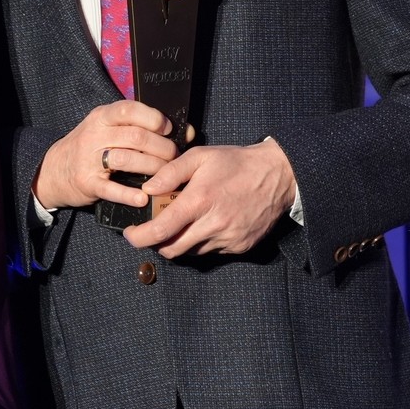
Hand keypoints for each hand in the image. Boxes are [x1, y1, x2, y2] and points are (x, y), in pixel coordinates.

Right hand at [33, 100, 177, 210]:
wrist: (53, 171)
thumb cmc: (91, 148)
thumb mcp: (108, 130)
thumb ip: (141, 128)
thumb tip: (187, 131)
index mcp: (101, 117)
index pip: (129, 110)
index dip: (154, 119)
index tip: (169, 130)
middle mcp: (94, 134)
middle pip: (136, 137)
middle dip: (163, 148)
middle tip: (173, 158)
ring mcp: (88, 158)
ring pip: (128, 160)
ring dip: (153, 168)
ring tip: (165, 176)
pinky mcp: (87, 182)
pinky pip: (111, 189)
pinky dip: (130, 194)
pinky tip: (144, 197)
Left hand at [124, 139, 296, 257]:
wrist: (279, 175)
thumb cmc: (235, 163)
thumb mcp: (199, 156)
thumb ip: (170, 172)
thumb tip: (147, 189)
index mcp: (200, 201)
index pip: (161, 230)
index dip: (140, 237)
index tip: (130, 234)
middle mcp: (214, 225)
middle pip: (172, 249)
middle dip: (155, 243)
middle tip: (151, 229)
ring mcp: (229, 239)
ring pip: (191, 252)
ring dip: (178, 242)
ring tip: (180, 222)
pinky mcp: (241, 247)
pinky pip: (211, 252)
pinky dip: (200, 242)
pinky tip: (203, 224)